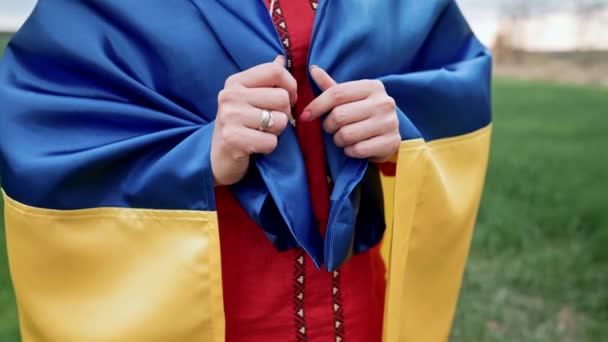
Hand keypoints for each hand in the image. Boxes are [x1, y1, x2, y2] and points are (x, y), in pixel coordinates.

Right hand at [211, 56, 296, 185]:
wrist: (219, 158)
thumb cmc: (240, 126)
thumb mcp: (249, 98)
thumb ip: (265, 79)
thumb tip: (280, 58)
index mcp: (235, 82)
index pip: (275, 71)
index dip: (291, 86)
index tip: (289, 100)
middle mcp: (230, 96)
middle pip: (282, 97)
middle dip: (284, 114)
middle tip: (270, 123)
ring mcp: (229, 117)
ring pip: (280, 120)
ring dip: (277, 132)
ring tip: (261, 134)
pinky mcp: (233, 139)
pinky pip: (271, 142)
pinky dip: (269, 147)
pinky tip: (255, 146)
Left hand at [301, 66, 399, 162]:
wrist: (388, 136)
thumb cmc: (363, 114)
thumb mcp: (349, 98)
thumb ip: (331, 86)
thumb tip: (312, 69)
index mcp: (372, 86)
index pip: (336, 94)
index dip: (316, 106)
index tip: (305, 116)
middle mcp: (384, 102)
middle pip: (339, 116)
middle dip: (328, 126)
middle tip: (332, 128)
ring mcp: (390, 123)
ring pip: (346, 135)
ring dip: (338, 140)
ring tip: (344, 138)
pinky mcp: (391, 142)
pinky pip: (357, 150)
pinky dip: (350, 151)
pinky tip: (355, 147)